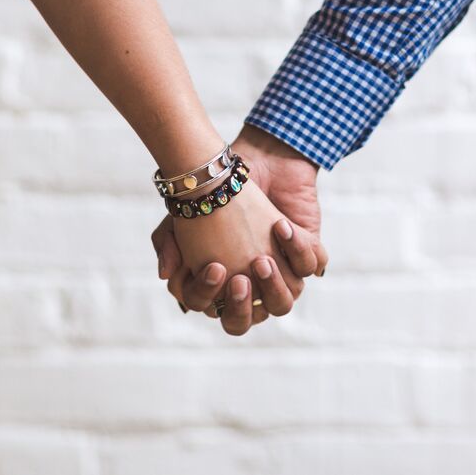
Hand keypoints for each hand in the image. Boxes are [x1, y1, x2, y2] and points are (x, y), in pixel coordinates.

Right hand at [151, 124, 327, 334]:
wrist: (255, 157)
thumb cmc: (217, 191)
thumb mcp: (183, 217)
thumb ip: (168, 244)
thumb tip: (165, 275)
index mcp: (224, 285)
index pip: (218, 310)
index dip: (213, 297)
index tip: (215, 268)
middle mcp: (254, 285)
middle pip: (249, 319)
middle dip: (244, 306)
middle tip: (240, 280)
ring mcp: (283, 272)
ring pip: (284, 302)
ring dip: (274, 286)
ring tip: (262, 259)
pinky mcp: (307, 252)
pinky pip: (311, 266)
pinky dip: (298, 250)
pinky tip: (281, 227)